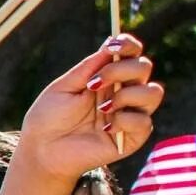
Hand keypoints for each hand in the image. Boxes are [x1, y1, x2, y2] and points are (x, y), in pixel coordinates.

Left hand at [16, 33, 161, 179]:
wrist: (42, 149)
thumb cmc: (49, 117)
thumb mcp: (64, 87)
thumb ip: (89, 68)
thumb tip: (111, 45)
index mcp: (108, 77)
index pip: (131, 54)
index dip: (129, 45)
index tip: (113, 46)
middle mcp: (123, 92)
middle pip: (144, 67)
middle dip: (121, 70)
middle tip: (93, 84)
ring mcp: (130, 114)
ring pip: (153, 92)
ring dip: (127, 95)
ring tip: (102, 107)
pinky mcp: (132, 137)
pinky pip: (144, 122)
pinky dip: (124, 120)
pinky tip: (105, 128)